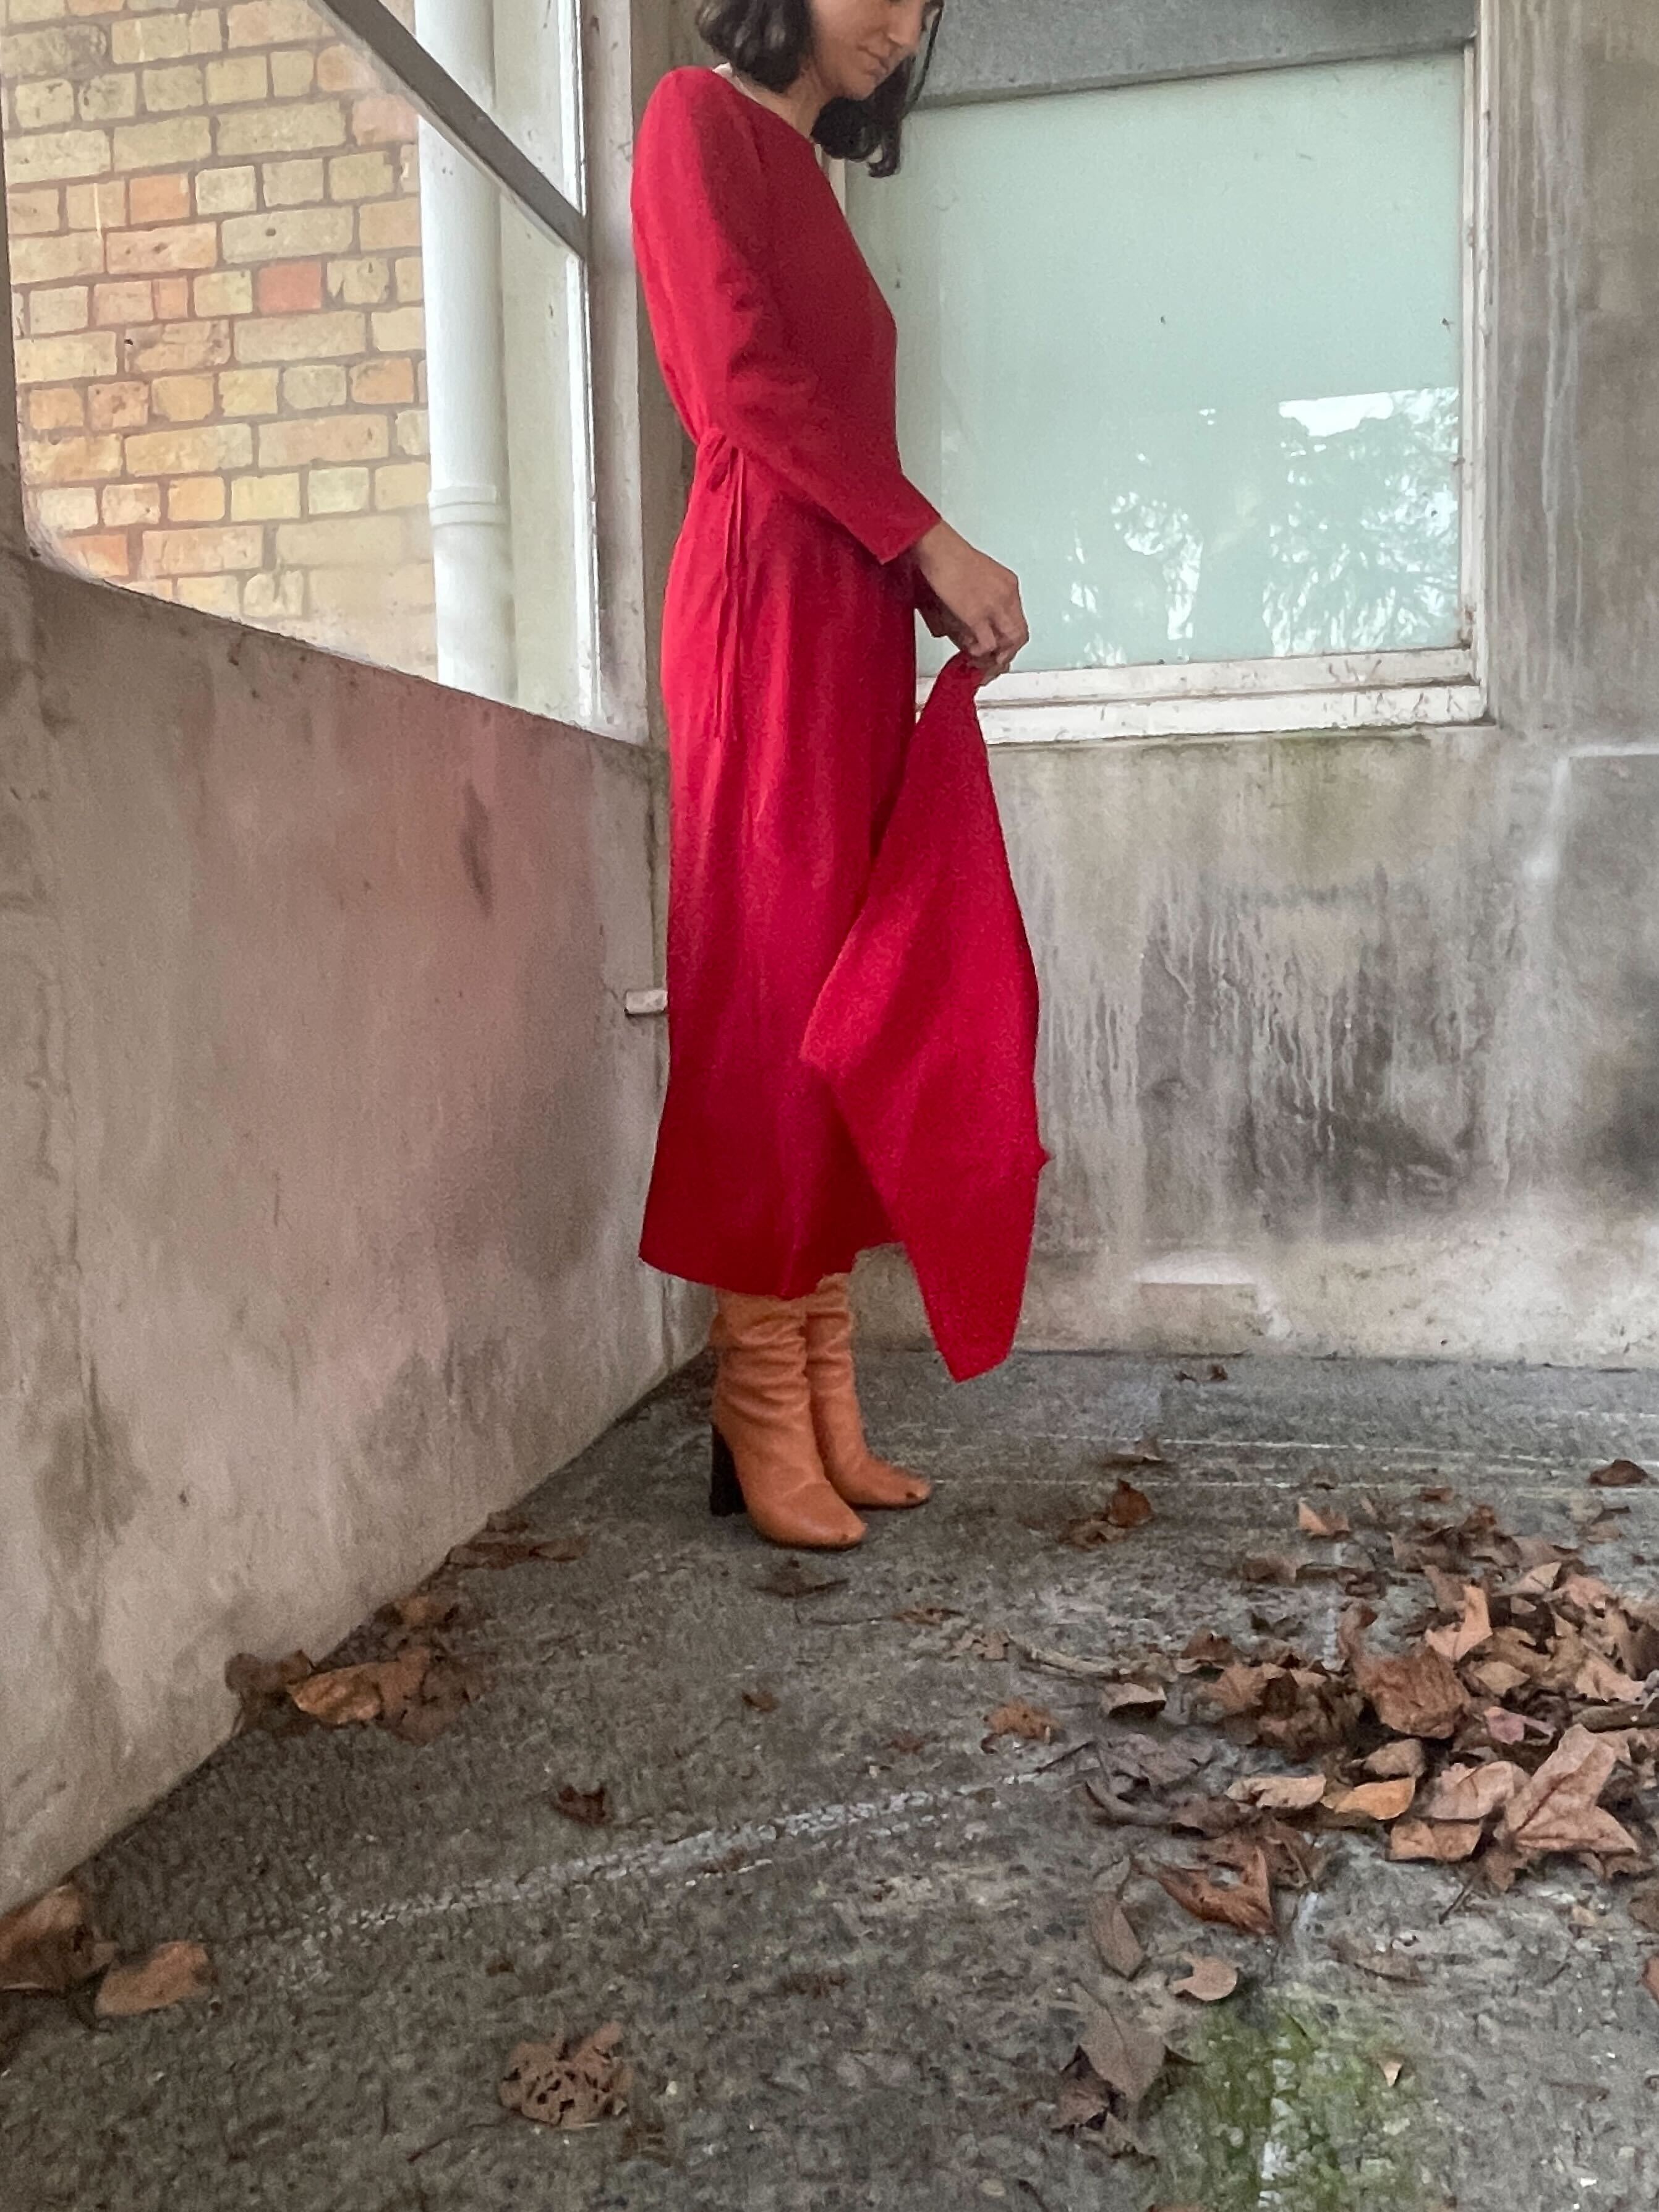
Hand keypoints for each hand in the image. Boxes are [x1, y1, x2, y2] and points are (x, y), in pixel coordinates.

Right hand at [913, 520, 1027, 679]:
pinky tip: (969, 650)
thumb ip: (982, 603)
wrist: (938, 548)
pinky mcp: (976, 614)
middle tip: (992, 663)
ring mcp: (994, 606)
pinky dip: (979, 652)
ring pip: (1009, 642)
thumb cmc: (948, 558)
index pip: (1019, 621)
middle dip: (1007, 654)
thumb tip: (976, 628)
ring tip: (979, 659)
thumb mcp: (977, 579)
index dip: (1010, 641)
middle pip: (1020, 635)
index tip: (998, 649)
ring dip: (994, 655)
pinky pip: (987, 644)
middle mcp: (1007, 595)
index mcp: (1009, 585)